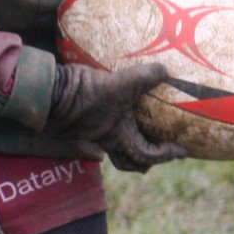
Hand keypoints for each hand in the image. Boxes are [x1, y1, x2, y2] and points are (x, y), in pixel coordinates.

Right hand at [43, 63, 188, 172]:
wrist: (50, 94)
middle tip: (163, 149)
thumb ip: (142, 77)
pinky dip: (112, 132)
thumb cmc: (83, 94)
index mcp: (118, 137)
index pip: (148, 155)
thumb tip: (164, 71)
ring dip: (130, 148)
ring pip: (115, 152)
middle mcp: (105, 142)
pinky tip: (116, 117)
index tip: (183, 149)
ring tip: (142, 135)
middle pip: (130, 163)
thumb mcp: (118, 84)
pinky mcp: (80, 124)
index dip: (168, 155)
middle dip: (147, 162)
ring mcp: (91, 135)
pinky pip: (100, 136)